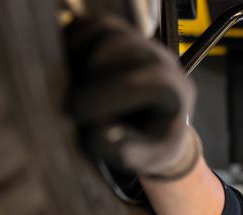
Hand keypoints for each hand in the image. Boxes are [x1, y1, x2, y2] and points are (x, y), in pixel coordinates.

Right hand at [66, 15, 200, 179]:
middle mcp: (160, 60)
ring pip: (105, 31)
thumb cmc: (149, 145)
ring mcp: (139, 43)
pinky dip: (72, 43)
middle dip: (90, 75)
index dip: (107, 96)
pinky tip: (69, 72)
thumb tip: (100, 133)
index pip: (145, 81)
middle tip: (72, 104)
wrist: (153, 129)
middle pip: (121, 48)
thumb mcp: (143, 159)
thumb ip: (125, 150)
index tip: (77, 114)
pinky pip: (89, 26)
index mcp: (174, 90)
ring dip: (78, 57)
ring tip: (70, 87)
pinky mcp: (118, 35)